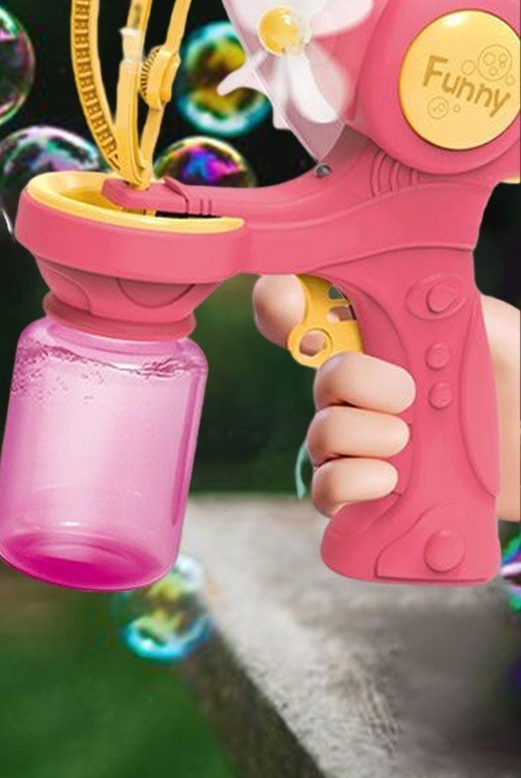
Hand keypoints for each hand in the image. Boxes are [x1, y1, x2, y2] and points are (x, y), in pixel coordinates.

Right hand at [253, 274, 520, 521]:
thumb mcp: (498, 331)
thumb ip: (450, 306)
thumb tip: (404, 286)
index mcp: (378, 329)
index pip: (299, 302)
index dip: (279, 302)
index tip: (296, 313)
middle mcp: (361, 382)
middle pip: (312, 372)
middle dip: (349, 380)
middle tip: (406, 394)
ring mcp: (364, 439)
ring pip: (319, 434)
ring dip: (354, 436)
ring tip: (407, 443)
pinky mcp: (374, 491)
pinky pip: (327, 491)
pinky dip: (347, 485)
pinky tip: (387, 482)